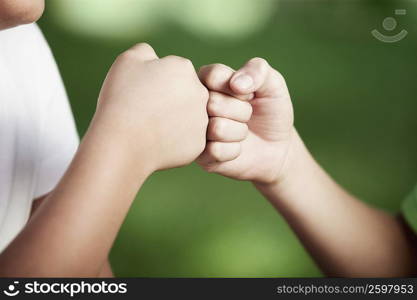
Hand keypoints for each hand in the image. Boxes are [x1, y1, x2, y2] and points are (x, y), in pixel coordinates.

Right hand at [94, 43, 208, 171]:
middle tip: (146, 112)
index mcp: (184, 68)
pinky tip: (156, 144)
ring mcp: (202, 120)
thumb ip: (145, 52)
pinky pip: (186, 141)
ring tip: (150, 129)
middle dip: (169, 102)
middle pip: (185, 95)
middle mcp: (201, 93)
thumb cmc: (122, 99)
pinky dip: (173, 143)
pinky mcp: (199, 145)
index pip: (173, 73)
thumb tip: (155, 58)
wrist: (122, 143)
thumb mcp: (127, 61)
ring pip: (187, 119)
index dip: (155, 84)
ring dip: (173, 122)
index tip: (142, 94)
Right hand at [197, 58, 294, 184]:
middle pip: (214, 104)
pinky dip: (235, 150)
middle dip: (242, 111)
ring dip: (239, 132)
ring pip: (216, 129)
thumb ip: (258, 70)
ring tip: (241, 131)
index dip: (239, 89)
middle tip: (247, 116)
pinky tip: (236, 148)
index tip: (249, 95)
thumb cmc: (271, 111)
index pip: (214, 76)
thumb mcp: (272, 83)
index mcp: (206, 80)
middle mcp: (195, 105)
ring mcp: (195, 131)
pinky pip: (216, 151)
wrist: (278, 148)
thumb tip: (235, 84)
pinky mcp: (200, 156)